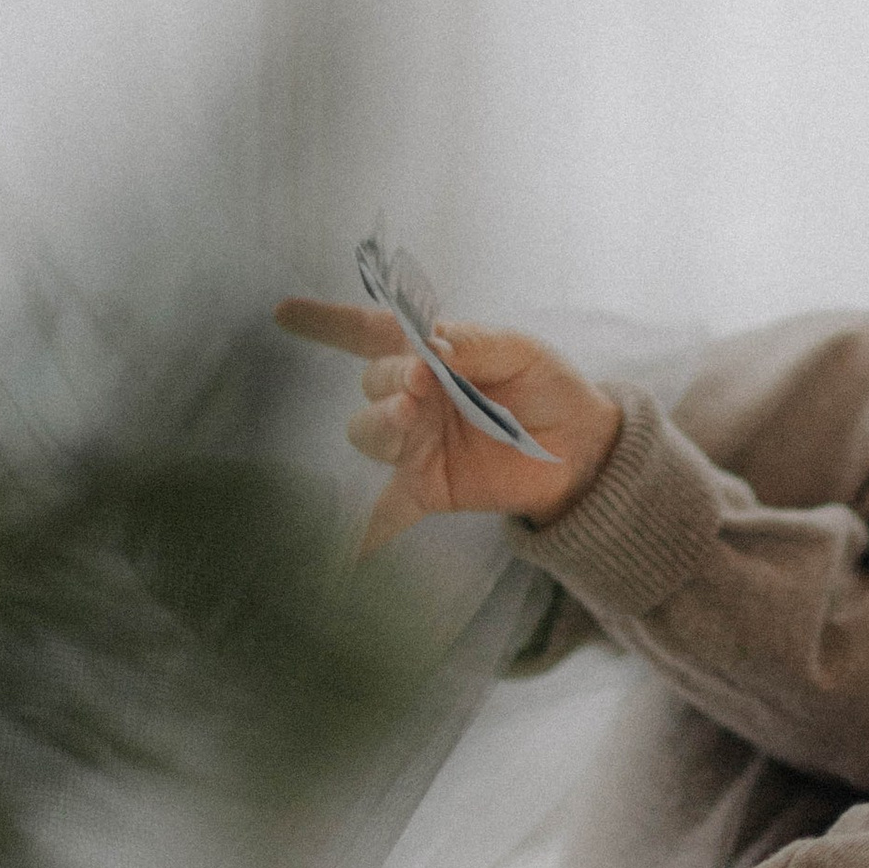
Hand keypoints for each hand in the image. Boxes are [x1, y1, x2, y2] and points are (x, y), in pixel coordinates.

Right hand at [273, 299, 622, 553]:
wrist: (583, 448)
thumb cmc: (548, 388)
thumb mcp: (518, 350)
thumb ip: (473, 344)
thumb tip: (431, 345)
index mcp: (431, 356)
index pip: (370, 334)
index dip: (327, 321)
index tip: (285, 314)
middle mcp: (414, 399)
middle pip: (372, 385)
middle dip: (388, 378)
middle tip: (421, 378)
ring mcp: (417, 445)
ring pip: (370, 434)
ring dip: (381, 423)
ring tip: (412, 415)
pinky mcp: (428, 489)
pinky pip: (389, 511)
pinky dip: (366, 531)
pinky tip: (347, 553)